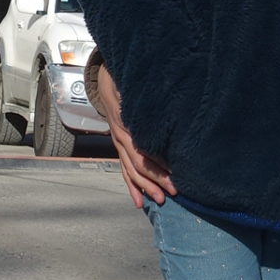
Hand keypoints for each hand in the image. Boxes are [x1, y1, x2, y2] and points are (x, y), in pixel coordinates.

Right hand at [90, 64, 175, 208]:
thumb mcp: (132, 85)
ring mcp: (118, 143)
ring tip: (159, 201)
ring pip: (130, 170)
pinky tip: (138, 200)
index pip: (142, 152)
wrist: (106, 78)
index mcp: (126, 125)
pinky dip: (131, 186)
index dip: (157, 166)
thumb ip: (145, 98)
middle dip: (155, 181)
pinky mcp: (120, 147)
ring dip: (144, 187)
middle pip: (137, 165)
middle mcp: (120, 138)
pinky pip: (124, 169)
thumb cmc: (124, 80)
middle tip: (172, 193)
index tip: (173, 176)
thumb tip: (166, 101)